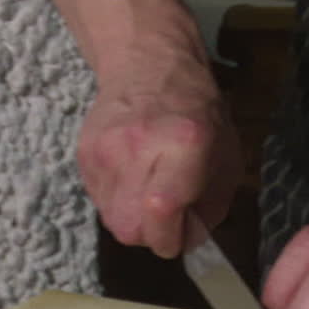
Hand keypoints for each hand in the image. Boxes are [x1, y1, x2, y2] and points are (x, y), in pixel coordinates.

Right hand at [77, 55, 241, 257]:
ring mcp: (103, 151)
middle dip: (152, 234)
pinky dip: (119, 201)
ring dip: (134, 219)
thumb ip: (210, 207)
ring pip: (112, 221)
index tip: (181, 234)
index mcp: (183, 143)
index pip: (161, 211)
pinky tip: (133, 176)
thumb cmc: (198, 114)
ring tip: (149, 189)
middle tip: (168, 215)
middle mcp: (137, 146)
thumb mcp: (226, 158)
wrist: (148, 66)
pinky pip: (100, 202)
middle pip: (130, 228)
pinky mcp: (82, 156)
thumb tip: (187, 241)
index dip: (171, 238)